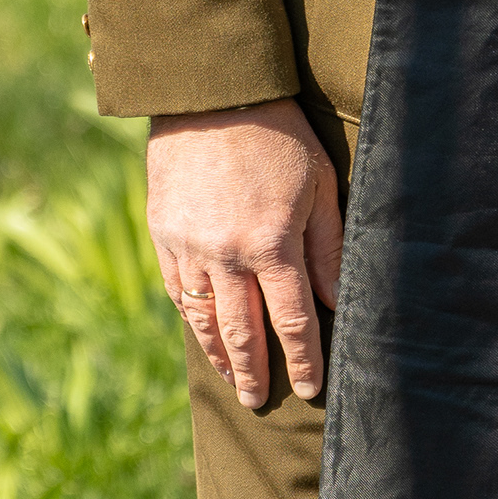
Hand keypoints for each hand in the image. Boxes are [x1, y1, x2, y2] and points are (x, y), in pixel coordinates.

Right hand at [146, 100, 341, 408]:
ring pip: (204, 320)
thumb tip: (335, 300)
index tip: (309, 388)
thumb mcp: (319, 183)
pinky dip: (192, 320)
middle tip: (260, 403)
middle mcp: (226, 256)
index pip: (292, 319)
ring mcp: (189, 249)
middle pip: (243, 332)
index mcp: (272, 243)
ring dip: (220, 356)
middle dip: (255, 373)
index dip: (303, 358)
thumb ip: (327, 246)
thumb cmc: (279, 135)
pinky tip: (204, 334)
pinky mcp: (162, 236)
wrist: (210, 96)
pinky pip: (177, 292)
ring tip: (233, 381)